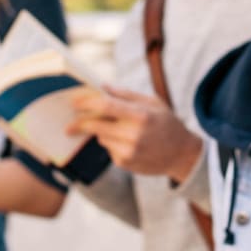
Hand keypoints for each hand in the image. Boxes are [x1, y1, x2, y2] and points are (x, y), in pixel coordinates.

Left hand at [68, 85, 202, 182]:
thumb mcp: (153, 103)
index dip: (87, 103)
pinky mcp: (125, 163)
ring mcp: (128, 151)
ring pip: (101, 138)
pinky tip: (127, 142)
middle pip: (96, 126)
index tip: (74, 101)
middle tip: (69, 123)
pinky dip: (110, 143)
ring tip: (119, 129)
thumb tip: (103, 87)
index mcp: (141, 115)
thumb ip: (127, 94)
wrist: (182, 155)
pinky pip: (108, 149)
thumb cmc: (167, 123)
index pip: (106, 106)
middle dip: (80, 123)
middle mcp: (133, 135)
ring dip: (100, 131)